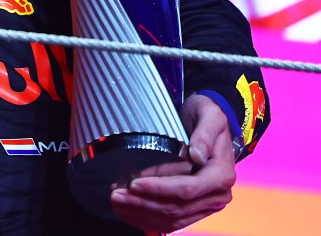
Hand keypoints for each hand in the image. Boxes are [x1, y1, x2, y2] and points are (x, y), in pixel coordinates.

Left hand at [109, 94, 235, 232]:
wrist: (210, 124)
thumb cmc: (206, 117)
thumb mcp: (209, 116)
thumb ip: (204, 135)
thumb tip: (196, 154)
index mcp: (221, 175)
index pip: (187, 189)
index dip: (159, 188)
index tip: (134, 183)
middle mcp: (217, 194)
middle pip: (177, 207)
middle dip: (143, 202)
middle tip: (116, 194)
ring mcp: (206, 204)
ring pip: (173, 218)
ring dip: (142, 213)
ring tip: (117, 201)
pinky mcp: (196, 208)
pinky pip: (173, 221)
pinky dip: (149, 218)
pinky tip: (128, 211)